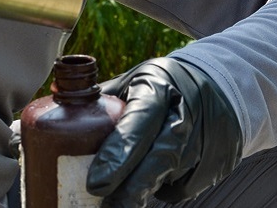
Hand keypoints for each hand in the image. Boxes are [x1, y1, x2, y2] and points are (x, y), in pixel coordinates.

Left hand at [86, 58, 241, 206]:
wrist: (218, 86)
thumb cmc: (162, 85)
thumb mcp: (134, 81)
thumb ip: (103, 99)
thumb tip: (59, 108)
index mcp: (159, 86)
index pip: (138, 123)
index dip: (117, 155)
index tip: (95, 183)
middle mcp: (185, 113)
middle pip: (159, 158)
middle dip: (131, 188)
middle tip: (107, 206)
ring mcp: (207, 139)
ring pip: (172, 177)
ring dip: (144, 192)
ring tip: (120, 201)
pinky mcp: (218, 162)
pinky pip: (185, 186)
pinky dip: (165, 188)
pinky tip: (153, 182)